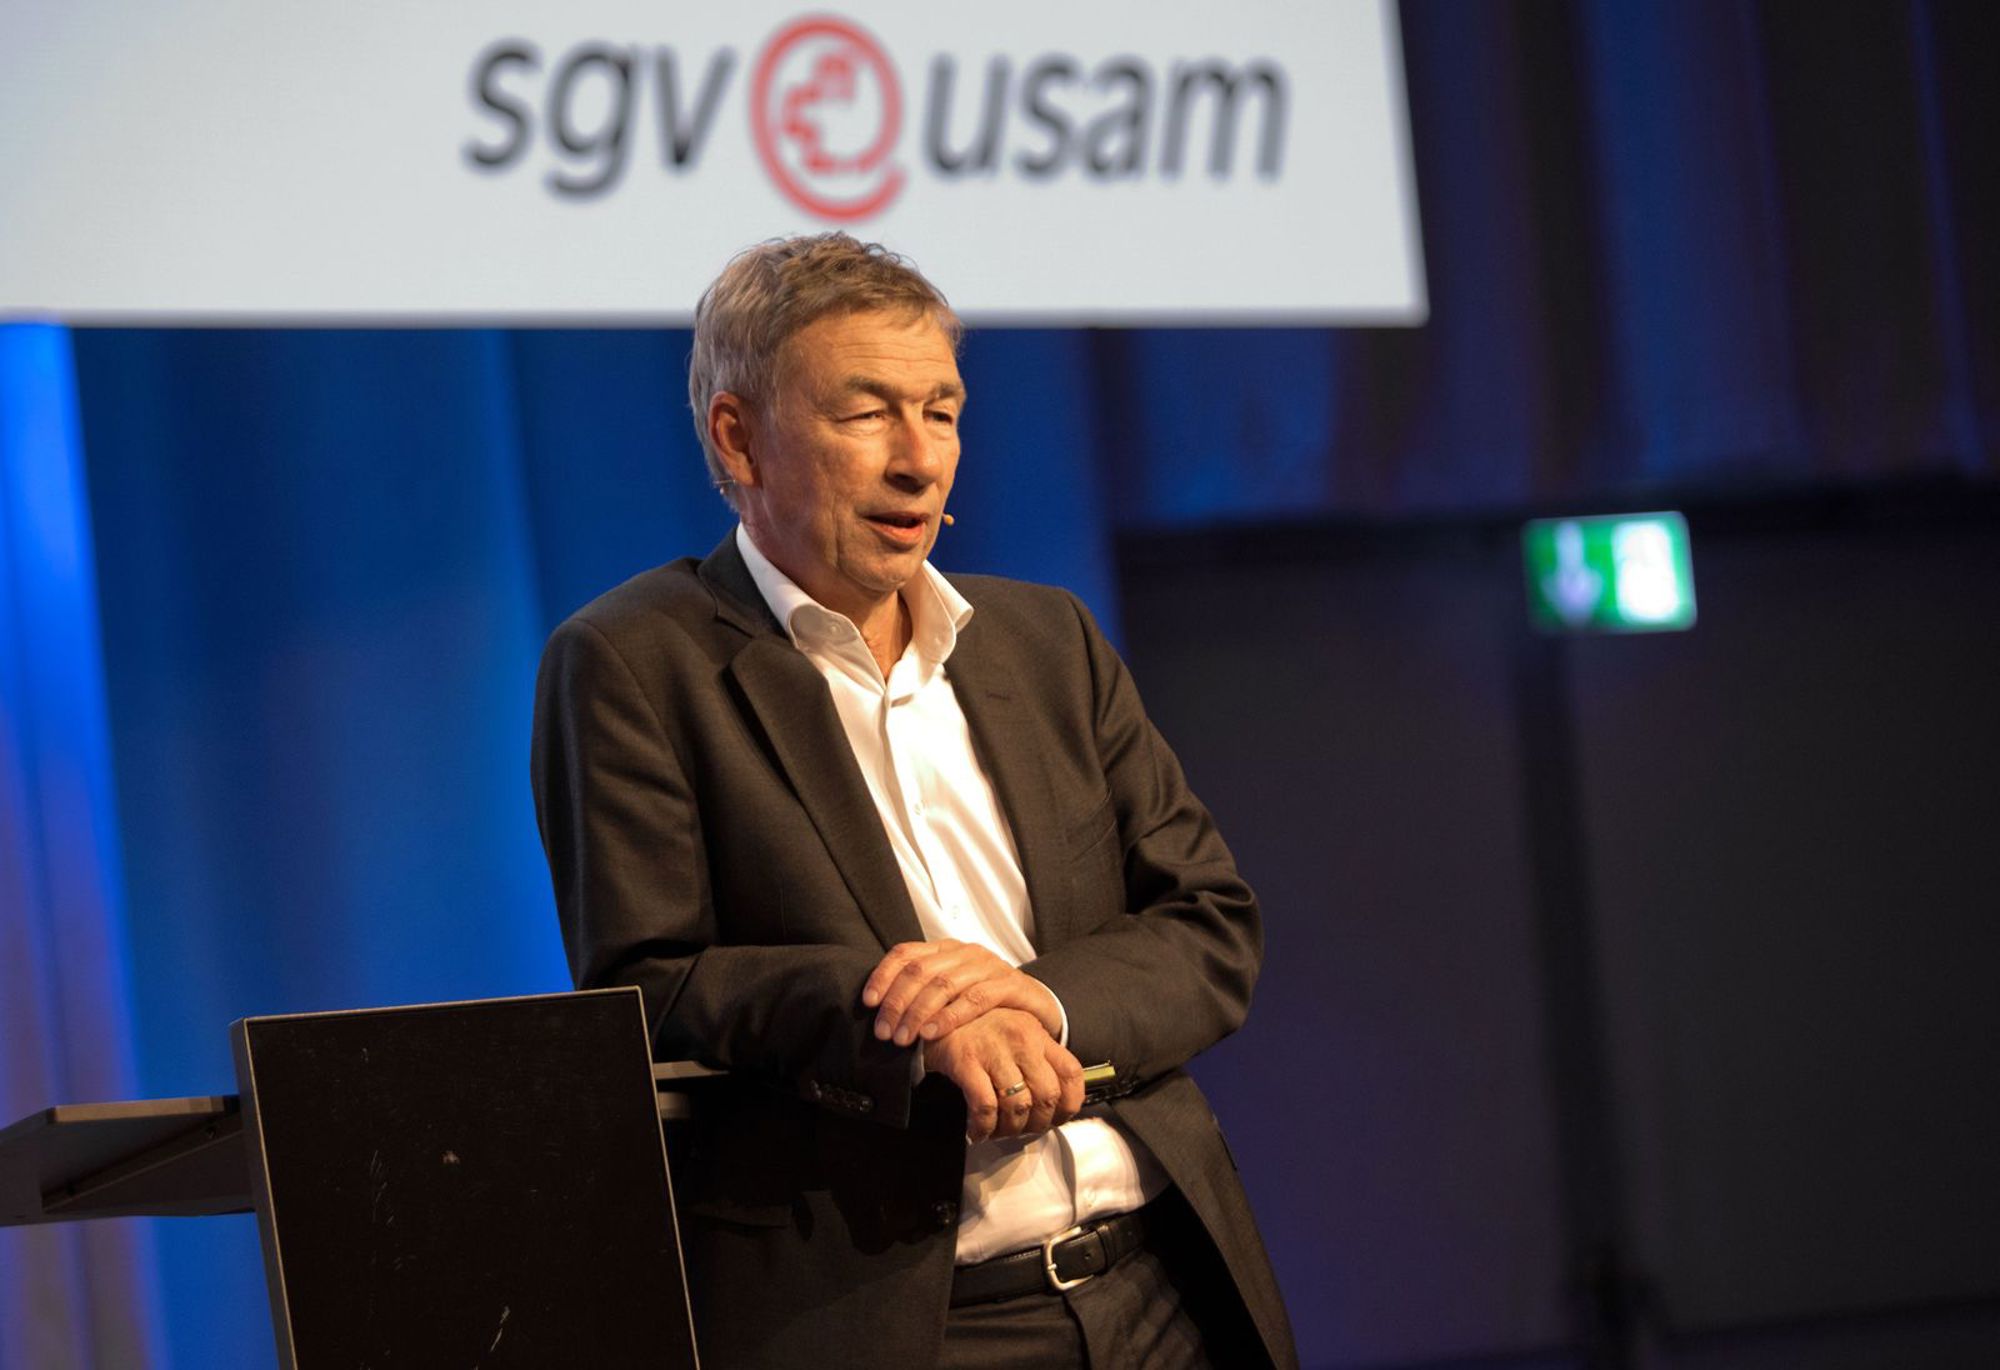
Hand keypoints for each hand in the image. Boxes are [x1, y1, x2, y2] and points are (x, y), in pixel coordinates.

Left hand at [861, 939, 1061, 1047]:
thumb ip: (922, 994)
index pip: (905, 953)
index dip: (883, 975)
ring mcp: (988, 966)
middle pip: (920, 971)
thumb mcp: (951, 994)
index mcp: (946, 950)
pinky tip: (932, 1032)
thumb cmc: (988, 1003)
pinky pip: (975, 999)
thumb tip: (880, 1012)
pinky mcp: (1009, 984)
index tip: (868, 1002)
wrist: (1038, 1005)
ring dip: (918, 1014)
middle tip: (884, 1032)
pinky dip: (949, 1016)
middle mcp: (965, 952)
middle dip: (897, 1003)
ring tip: (904, 1039)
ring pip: (943, 985)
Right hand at [922, 1009, 1084, 1142]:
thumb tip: (1050, 1101)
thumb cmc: (972, 1028)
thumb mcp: (1011, 1034)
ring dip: (1010, 1129)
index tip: (1056, 1119)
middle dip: (1038, 1124)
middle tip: (1023, 1130)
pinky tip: (978, 1131)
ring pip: (1019, 1105)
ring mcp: (994, 1048)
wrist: (929, 1012)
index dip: (1070, 1104)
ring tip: (998, 1131)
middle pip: (1048, 1095)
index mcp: (1036, 1033)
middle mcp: (1021, 1038)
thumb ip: (1033, 1058)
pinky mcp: (966, 1060)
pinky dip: (984, 1127)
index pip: (1072, 1073)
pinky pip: (986, 1107)